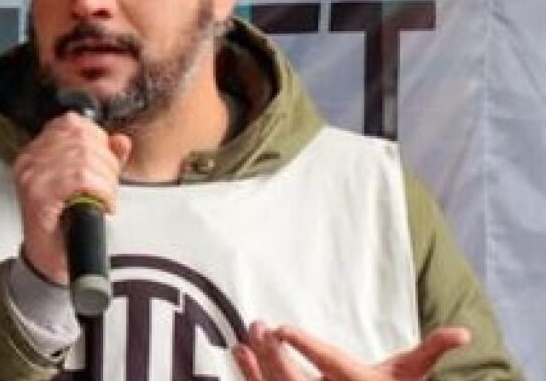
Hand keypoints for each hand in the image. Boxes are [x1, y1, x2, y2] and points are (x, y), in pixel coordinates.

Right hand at [12, 112, 131, 284]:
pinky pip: (80, 179)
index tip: (106, 163)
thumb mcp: (86, 185)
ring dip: (106, 180)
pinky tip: (103, 204)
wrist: (50, 262)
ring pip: (84, 158)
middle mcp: (30, 161)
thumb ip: (104, 159)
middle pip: (81, 137)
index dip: (98, 139)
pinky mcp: (38, 196)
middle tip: (109, 186)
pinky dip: (100, 191)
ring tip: (106, 197)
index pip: (71, 123)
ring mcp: (31, 177)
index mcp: (36, 153)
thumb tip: (121, 141)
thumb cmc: (63, 225)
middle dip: (106, 162)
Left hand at [234, 321, 469, 380]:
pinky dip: (251, 374)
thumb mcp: (411, 373)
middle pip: (296, 380)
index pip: (329, 363)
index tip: (283, 328)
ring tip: (245, 339)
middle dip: (275, 355)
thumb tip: (464, 333)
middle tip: (259, 328)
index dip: (306, 347)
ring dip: (257, 365)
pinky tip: (239, 354)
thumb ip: (432, 351)